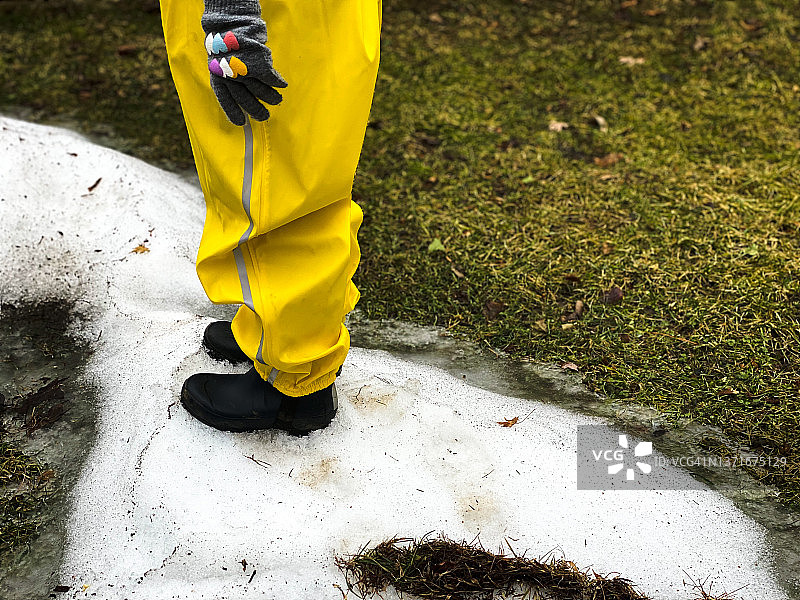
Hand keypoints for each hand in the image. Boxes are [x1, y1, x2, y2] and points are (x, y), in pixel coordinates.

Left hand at [201, 1, 286, 125]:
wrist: (231, 22)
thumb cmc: (227, 42)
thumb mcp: (220, 61)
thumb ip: (228, 78)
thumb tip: (241, 96)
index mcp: (218, 77)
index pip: (226, 100)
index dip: (233, 112)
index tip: (241, 123)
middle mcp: (230, 77)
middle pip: (246, 100)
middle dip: (257, 111)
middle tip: (264, 116)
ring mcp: (245, 72)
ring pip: (261, 91)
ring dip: (271, 97)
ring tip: (276, 100)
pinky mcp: (258, 65)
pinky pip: (271, 79)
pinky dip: (278, 83)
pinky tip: (282, 85)